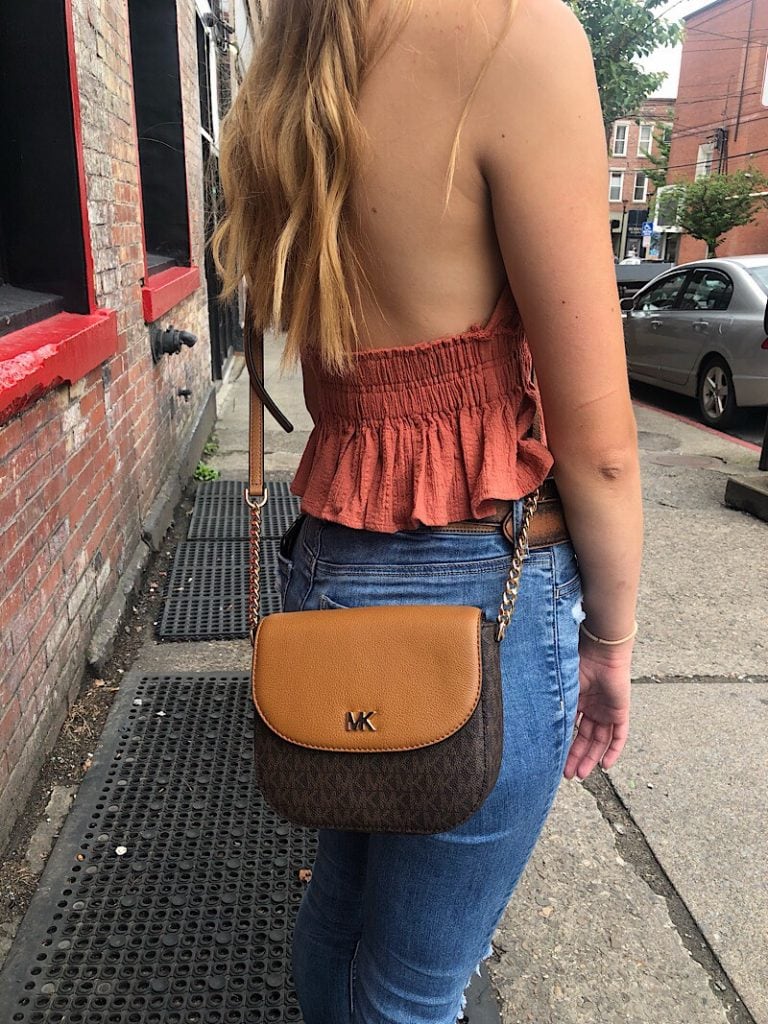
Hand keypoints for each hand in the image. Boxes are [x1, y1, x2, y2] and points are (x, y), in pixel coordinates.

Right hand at [563, 639, 631, 780]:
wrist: (600, 651)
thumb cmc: (576, 662)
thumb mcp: (561, 689)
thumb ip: (553, 707)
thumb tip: (532, 725)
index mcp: (576, 700)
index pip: (570, 728)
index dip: (564, 744)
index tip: (554, 760)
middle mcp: (592, 707)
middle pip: (584, 738)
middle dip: (576, 757)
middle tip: (568, 775)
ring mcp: (606, 710)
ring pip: (599, 740)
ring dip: (591, 758)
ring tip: (581, 774)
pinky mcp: (620, 711)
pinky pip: (619, 736)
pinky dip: (613, 750)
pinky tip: (605, 765)